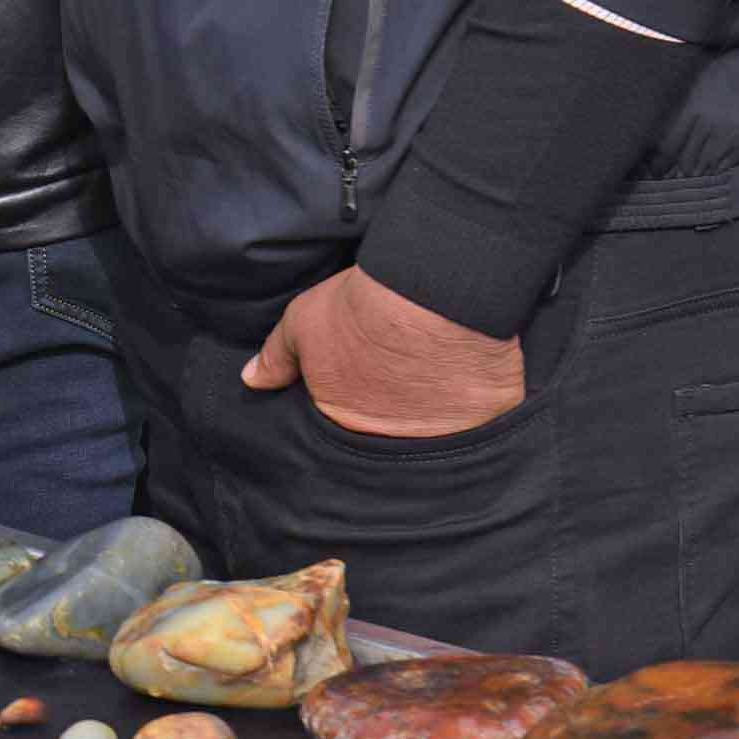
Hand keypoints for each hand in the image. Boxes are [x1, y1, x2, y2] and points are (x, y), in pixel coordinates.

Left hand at [243, 266, 524, 436]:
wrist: (429, 296)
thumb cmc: (362, 308)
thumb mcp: (304, 323)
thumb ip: (277, 357)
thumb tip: (251, 381)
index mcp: (342, 419)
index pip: (342, 427)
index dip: (352, 405)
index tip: (363, 384)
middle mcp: (390, 441)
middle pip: (388, 438)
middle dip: (390, 421)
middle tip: (399, 387)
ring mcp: (442, 440)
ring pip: (436, 440)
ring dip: (434, 422)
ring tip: (435, 386)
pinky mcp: (487, 427)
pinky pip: (484, 432)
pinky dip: (480, 418)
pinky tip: (472, 393)